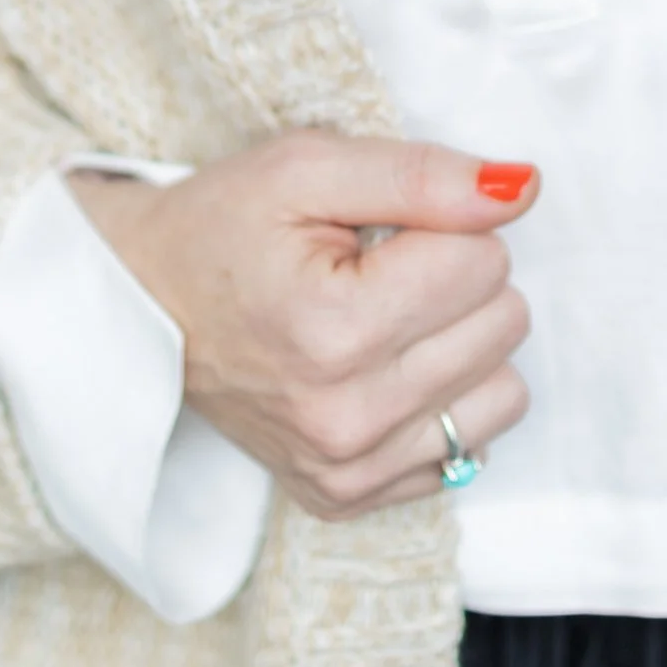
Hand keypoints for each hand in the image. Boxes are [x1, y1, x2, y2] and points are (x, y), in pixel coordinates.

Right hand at [71, 130, 537, 520]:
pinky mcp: (350, 499)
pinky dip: (444, 400)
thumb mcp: (307, 167)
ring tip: (388, 318)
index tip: (383, 229)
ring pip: (504, 392)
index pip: (484, 261)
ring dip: (463, 342)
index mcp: (333, 330)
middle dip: (458, 278)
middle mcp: (346, 420)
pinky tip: (383, 370)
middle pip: (503, 325)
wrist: (144, 307)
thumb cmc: (223, 227)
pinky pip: (471, 448)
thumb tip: (522, 188)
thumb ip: (422, 176)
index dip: (444, 224)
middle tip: (381, 268)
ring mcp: (349, 471)